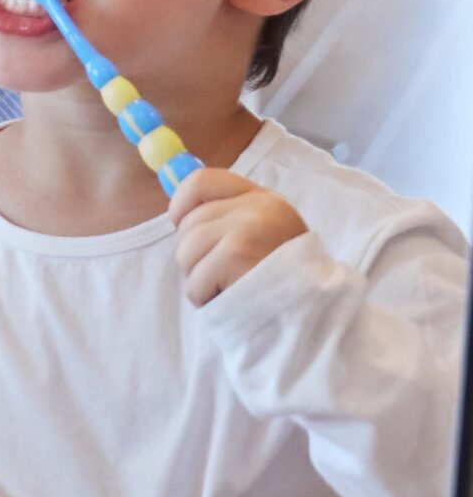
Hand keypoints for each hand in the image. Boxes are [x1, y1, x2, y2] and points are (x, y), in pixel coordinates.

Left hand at [169, 167, 307, 304]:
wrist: (317, 316)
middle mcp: (258, 206)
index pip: (202, 180)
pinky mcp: (236, 253)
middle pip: (190, 223)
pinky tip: (231, 300)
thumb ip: (228, 220)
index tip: (180, 224)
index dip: (182, 203)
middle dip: (195, 256)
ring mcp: (248, 227)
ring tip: (230, 288)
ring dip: (199, 279)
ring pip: (186, 251)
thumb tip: (179, 215)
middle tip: (224, 275)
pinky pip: (194, 279)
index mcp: (264, 199)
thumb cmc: (282, 282)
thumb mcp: (264, 238)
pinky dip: (203, 297)